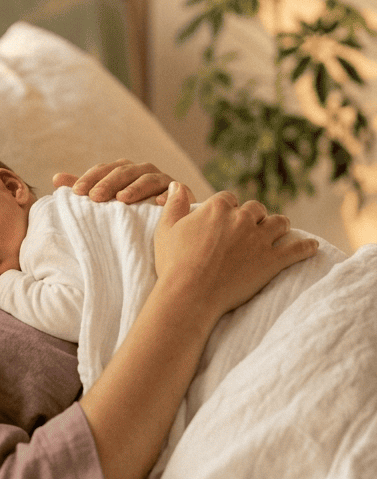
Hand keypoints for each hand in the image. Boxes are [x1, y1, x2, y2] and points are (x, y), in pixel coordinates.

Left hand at [52, 159, 191, 204]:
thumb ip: (83, 188)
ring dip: (135, 187)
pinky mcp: (181, 194)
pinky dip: (167, 196)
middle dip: (109, 183)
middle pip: (124, 171)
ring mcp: (163, 181)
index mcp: (123, 171)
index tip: (76, 193)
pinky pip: (177, 192)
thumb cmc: (129, 210)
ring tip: (122, 199)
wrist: (166, 221)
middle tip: (94, 198)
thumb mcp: (106, 200)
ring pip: (149, 178)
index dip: (90, 178)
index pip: (104, 170)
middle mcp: (143, 171)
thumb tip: (55, 179)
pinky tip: (158, 204)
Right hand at [154, 183, 318, 318]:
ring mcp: (260, 239)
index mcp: (218, 208)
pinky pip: (297, 249)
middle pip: (256, 208)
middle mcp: (243, 218)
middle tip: (251, 227)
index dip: (228, 208)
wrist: (190, 294)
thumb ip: (174, 203)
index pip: (229, 199)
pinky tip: (312, 246)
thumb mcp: (166, 229)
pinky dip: (306, 247)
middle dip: (254, 216)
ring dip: (278, 226)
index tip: (225, 218)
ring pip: (279, 223)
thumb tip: (177, 184)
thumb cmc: (174, 263)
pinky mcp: (273, 261)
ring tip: (278, 231)